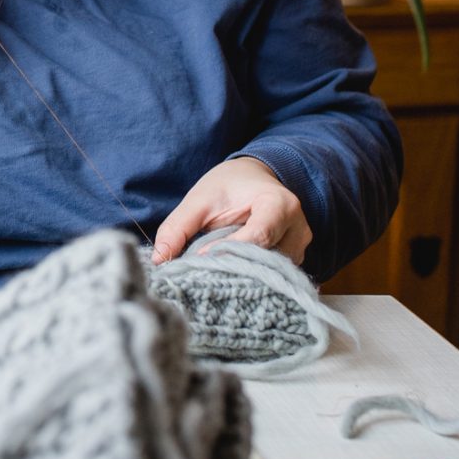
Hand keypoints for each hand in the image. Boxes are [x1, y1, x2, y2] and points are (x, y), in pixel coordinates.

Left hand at [152, 157, 312, 266]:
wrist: (254, 179)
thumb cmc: (228, 186)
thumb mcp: (199, 200)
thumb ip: (178, 227)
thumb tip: (159, 260)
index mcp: (279, 203)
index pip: (259, 235)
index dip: (230, 250)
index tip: (202, 258)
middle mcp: (298, 228)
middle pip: (267, 260)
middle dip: (234, 268)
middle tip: (203, 274)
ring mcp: (299, 247)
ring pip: (271, 274)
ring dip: (242, 276)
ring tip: (216, 275)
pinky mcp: (294, 261)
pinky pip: (273, 278)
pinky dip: (250, 278)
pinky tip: (230, 277)